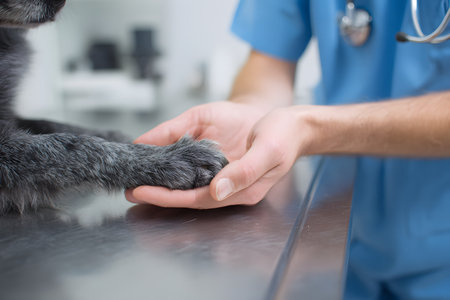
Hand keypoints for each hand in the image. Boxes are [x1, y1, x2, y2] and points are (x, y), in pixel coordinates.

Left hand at [126, 104, 314, 208]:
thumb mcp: (268, 148)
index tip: (141, 191)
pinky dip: (176, 171)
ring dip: (165, 185)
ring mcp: (227, 178)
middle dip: (159, 195)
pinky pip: (196, 172)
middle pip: (190, 198)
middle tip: (129, 189)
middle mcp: (231, 189)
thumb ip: (244, 171)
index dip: (168, 198)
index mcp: (243, 189)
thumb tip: (216, 190)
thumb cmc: (283, 133)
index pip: (197, 199)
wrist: (293, 123)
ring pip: (190, 187)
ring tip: (139, 180)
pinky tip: (163, 168)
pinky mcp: (223, 165)